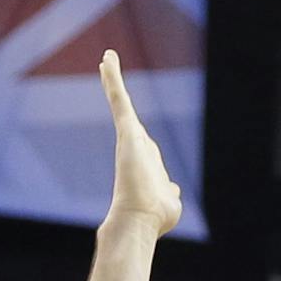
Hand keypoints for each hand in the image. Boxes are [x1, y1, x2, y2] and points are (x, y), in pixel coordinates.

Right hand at [100, 50, 181, 235]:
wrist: (139, 220)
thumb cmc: (156, 217)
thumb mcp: (169, 202)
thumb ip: (169, 192)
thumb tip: (173, 189)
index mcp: (146, 161)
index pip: (140, 138)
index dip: (135, 126)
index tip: (129, 117)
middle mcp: (136, 147)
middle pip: (127, 114)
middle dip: (116, 91)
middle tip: (109, 70)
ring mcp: (130, 138)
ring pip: (121, 103)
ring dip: (113, 80)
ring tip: (107, 60)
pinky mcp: (126, 131)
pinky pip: (119, 100)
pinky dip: (114, 80)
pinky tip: (108, 60)